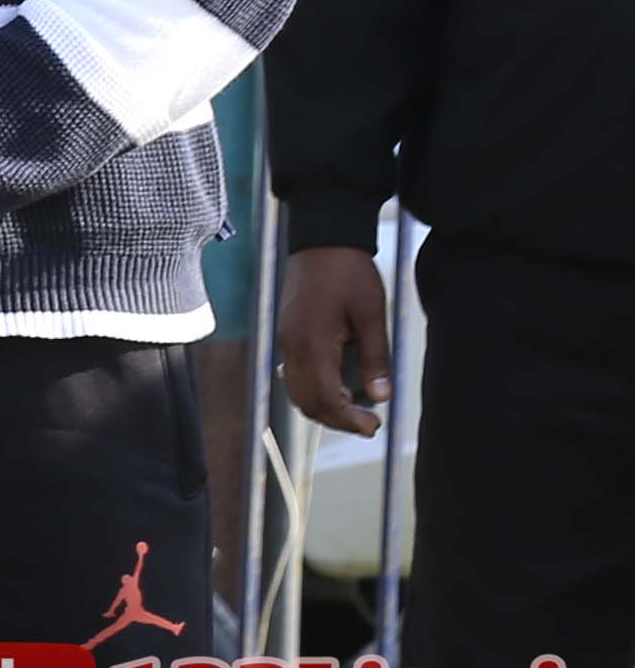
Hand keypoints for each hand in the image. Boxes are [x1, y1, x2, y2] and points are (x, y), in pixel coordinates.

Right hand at [282, 242, 391, 437]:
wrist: (322, 240)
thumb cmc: (349, 273)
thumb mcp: (371, 314)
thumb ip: (375, 357)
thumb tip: (380, 395)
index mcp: (313, 344)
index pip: (325, 398)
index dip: (348, 419)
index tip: (373, 427)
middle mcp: (293, 347)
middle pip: (307, 401)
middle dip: (336, 419)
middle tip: (368, 425)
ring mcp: (287, 341)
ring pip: (297, 391)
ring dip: (324, 407)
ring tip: (354, 409)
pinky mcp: (288, 334)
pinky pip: (294, 375)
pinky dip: (314, 390)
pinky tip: (337, 387)